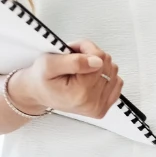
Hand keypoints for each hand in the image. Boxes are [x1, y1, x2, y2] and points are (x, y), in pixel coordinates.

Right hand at [9, 39, 124, 117]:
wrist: (38, 92)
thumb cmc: (41, 78)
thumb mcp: (49, 63)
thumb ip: (74, 61)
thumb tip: (98, 61)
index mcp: (79, 93)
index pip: (99, 58)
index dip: (86, 49)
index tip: (71, 52)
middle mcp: (92, 104)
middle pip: (107, 63)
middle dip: (91, 56)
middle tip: (73, 60)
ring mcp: (99, 107)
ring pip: (112, 70)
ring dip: (97, 64)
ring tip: (79, 69)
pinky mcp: (103, 107)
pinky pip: (116, 82)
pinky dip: (104, 75)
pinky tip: (88, 77)